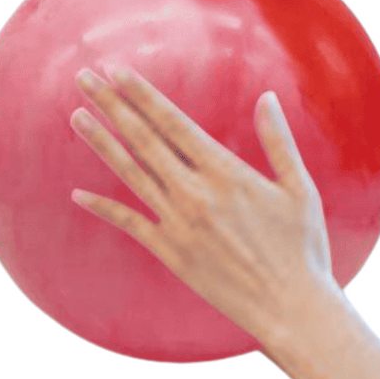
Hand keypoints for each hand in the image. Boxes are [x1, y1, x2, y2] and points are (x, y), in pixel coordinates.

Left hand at [69, 65, 339, 350]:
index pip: (173, 122)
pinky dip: (103, 209)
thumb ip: (278, 141)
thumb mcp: (299, 189)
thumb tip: (267, 97)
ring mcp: (179, 224)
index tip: (116, 70)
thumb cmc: (302, 249)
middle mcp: (196, 194)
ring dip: (101, 143)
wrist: (290, 308)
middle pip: (144, 140)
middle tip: (84, 78)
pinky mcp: (171, 254)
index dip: (141, 94)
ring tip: (76, 117)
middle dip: (112, 105)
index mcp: (227, 172)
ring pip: (131, 174)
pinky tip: (77, 195)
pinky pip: (130, 225)